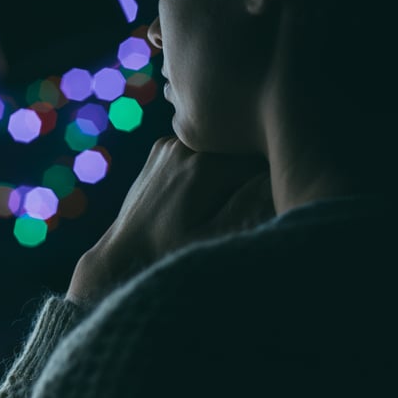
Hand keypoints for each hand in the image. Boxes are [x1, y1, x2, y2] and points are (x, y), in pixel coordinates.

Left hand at [66, 137, 275, 307]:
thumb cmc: (169, 253)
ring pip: (219, 148)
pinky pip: (198, 149)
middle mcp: (186, 146)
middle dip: (248, 174)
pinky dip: (205, 165)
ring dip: (227, 168)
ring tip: (216, 202)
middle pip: (239, 151)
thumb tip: (274, 180)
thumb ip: (247, 208)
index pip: (261, 160)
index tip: (269, 201)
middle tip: (240, 204)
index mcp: (205, 166)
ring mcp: (170, 143)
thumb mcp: (211, 241)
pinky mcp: (161, 148)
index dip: (271, 180)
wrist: (123, 252)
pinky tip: (198, 194)